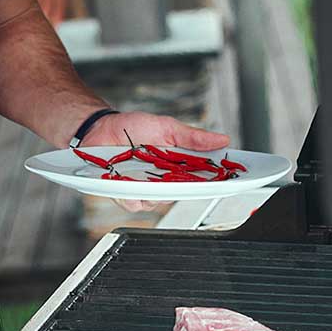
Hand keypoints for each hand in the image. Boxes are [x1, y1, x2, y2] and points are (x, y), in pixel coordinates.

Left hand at [83, 112, 230, 212]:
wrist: (100, 128)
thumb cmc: (132, 127)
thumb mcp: (166, 127)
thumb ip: (192, 137)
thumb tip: (222, 139)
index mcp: (177, 166)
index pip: (202, 178)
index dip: (217, 181)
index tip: (231, 179)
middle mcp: (162, 181)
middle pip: (182, 194)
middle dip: (187, 188)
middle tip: (188, 177)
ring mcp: (143, 189)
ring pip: (158, 202)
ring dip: (155, 190)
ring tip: (150, 175)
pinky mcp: (124, 194)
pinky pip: (133, 203)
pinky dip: (132, 194)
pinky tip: (129, 183)